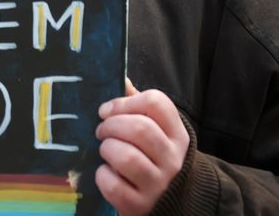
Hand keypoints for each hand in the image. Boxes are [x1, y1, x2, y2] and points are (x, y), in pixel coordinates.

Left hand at [95, 79, 189, 214]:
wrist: (170, 203)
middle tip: (101, 130)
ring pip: (127, 157)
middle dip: (111, 125)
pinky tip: (106, 173)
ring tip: (105, 150)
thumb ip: (137, 105)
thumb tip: (119, 76)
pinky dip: (103, 176)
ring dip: (107, 149)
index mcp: (176, 134)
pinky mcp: (140, 206)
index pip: (156, 102)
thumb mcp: (155, 131)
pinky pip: (114, 186)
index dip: (124, 102)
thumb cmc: (153, 158)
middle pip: (140, 128)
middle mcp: (172, 158)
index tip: (107, 110)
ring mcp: (158, 184)